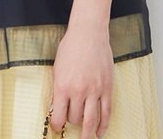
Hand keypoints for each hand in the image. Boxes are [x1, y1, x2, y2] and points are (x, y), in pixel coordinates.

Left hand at [48, 19, 113, 138]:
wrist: (88, 33)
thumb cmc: (71, 47)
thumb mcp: (57, 68)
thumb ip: (57, 89)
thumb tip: (56, 107)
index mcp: (62, 86)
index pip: (58, 116)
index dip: (57, 125)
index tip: (57, 127)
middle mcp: (78, 91)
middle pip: (75, 119)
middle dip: (72, 121)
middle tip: (71, 120)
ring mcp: (94, 91)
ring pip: (91, 121)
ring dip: (87, 133)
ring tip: (85, 138)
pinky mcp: (107, 88)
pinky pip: (106, 113)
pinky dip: (103, 126)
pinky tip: (99, 132)